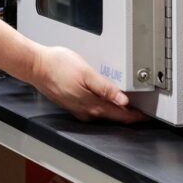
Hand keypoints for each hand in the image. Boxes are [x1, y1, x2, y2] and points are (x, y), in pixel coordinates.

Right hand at [30, 45, 146, 122]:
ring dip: (115, 112)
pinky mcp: (71, 104)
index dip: (135, 116)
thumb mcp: (86, 72)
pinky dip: (103, 108)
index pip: (120, 115)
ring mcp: (77, 109)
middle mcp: (85, 110)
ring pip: (102, 114)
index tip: (146, 117)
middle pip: (112, 117)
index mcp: (92, 104)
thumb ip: (105, 87)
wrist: (36, 66)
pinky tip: (103, 101)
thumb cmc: (57, 66)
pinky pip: (92, 110)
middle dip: (127, 115)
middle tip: (141, 113)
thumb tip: (124, 101)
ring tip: (127, 107)